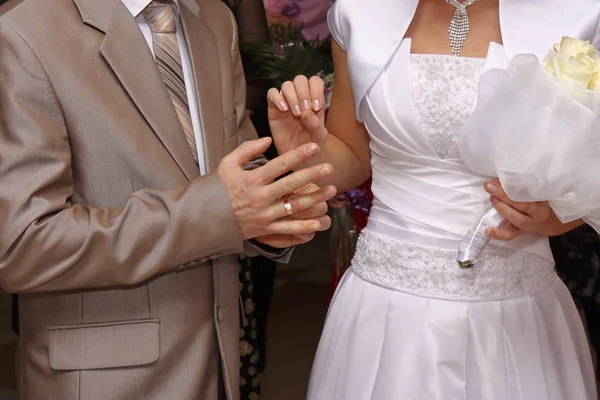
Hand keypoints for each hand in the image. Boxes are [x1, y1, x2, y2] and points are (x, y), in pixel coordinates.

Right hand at [218, 138, 335, 242]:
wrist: (207, 218)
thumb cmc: (218, 189)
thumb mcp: (227, 164)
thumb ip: (247, 149)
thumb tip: (268, 140)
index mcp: (252, 179)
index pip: (280, 164)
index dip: (298, 155)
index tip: (314, 147)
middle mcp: (260, 196)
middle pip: (291, 184)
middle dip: (312, 175)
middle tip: (329, 168)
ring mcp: (264, 214)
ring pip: (294, 205)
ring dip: (315, 198)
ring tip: (331, 190)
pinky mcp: (265, 229)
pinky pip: (288, 228)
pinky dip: (304, 226)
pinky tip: (319, 221)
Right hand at [267, 75, 328, 154]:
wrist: (297, 155)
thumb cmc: (311, 142)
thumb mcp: (318, 135)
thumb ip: (315, 123)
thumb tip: (306, 112)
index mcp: (314, 99)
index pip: (315, 82)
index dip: (316, 90)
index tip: (316, 107)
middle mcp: (300, 96)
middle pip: (300, 80)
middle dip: (303, 93)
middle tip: (305, 110)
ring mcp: (286, 101)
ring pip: (286, 85)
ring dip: (292, 97)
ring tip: (296, 114)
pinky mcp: (273, 107)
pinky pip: (271, 94)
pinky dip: (277, 98)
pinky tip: (284, 110)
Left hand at [483, 178, 577, 239]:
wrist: (552, 220)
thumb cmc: (541, 199)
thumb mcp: (538, 190)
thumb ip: (523, 183)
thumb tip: (499, 178)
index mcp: (546, 200)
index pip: (533, 192)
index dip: (518, 184)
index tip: (503, 177)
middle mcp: (539, 213)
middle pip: (524, 205)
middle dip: (506, 196)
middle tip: (490, 186)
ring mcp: (531, 224)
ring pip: (518, 220)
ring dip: (503, 210)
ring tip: (492, 199)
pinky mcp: (521, 231)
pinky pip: (510, 235)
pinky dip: (499, 234)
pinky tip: (488, 230)